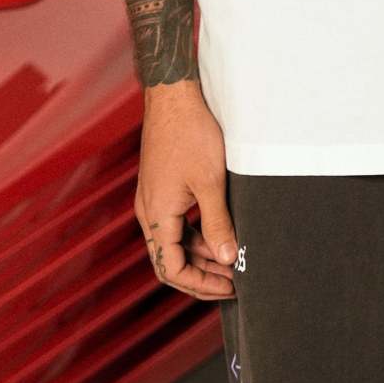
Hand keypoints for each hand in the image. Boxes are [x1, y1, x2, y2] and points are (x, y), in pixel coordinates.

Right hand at [135, 77, 240, 298]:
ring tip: (233, 259)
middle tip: (234, 280)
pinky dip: (197, 233)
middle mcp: (149, 211)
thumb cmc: (190, 133)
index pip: (172, 268)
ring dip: (202, 254)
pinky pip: (177, 222)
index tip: (229, 287)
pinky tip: (221, 233)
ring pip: (175, 241)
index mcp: (156, 215)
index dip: (200, 284)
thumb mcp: (210, 182)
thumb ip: (218, 223)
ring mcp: (154, 199)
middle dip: (202, 274)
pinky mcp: (162, 187)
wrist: (174, 95)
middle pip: (171, 259)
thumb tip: (226, 260)